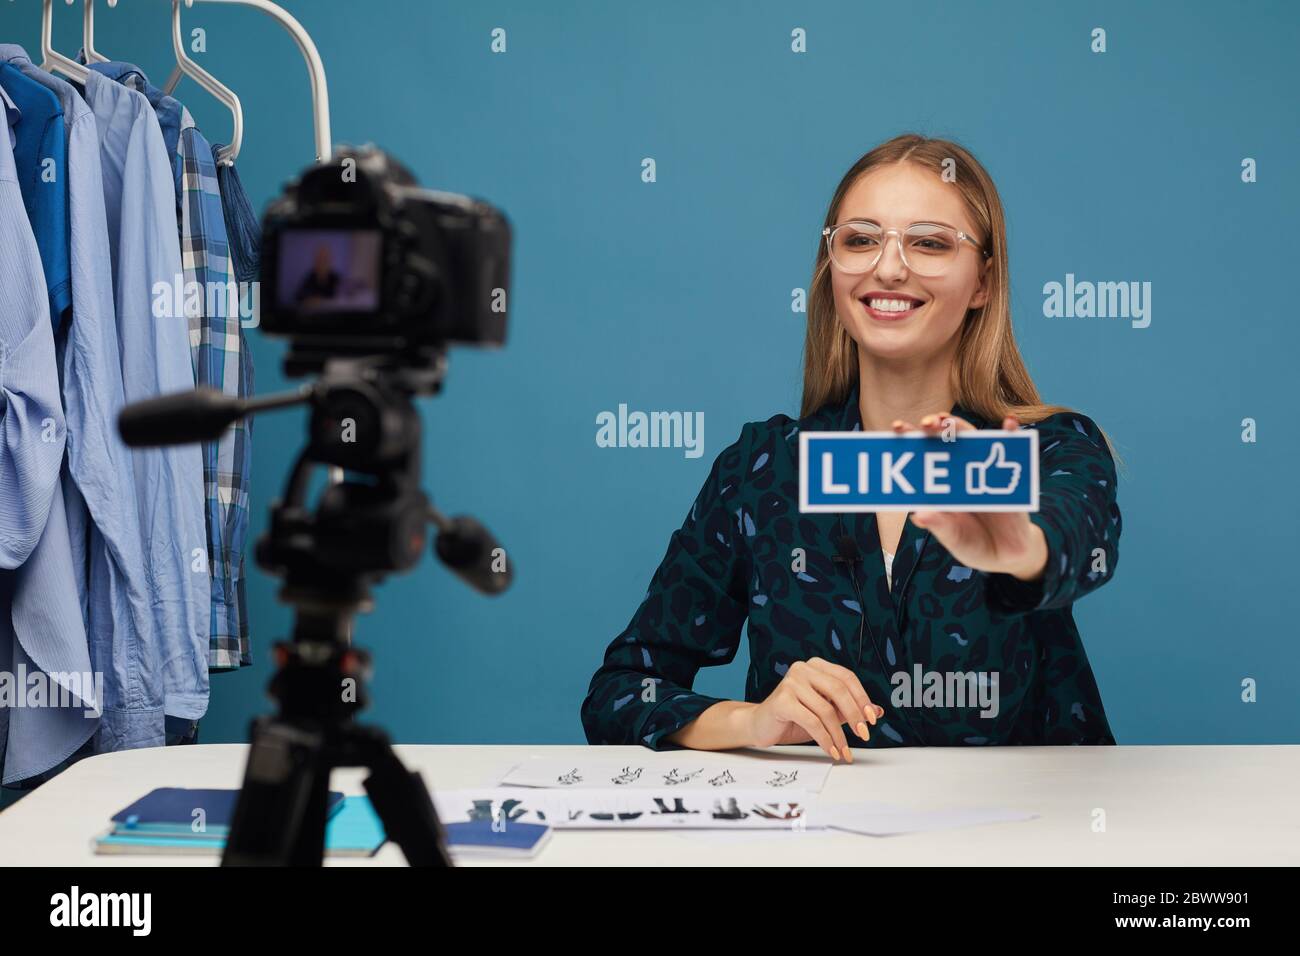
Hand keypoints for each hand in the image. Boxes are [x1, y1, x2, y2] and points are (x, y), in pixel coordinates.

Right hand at [744, 657, 884, 761]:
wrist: (760, 725)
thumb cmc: (794, 717)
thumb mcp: (825, 712)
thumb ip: (848, 709)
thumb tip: (878, 711)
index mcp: (816, 666)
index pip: (846, 678)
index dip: (862, 698)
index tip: (872, 719)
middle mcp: (803, 669)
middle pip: (838, 690)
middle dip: (855, 715)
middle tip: (864, 735)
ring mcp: (791, 682)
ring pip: (826, 710)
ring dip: (839, 735)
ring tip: (844, 751)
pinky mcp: (782, 700)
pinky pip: (812, 721)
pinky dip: (825, 739)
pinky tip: (831, 750)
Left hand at [893, 412, 1047, 581]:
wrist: (1005, 555)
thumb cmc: (973, 543)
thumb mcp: (955, 538)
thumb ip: (940, 526)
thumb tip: (919, 516)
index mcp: (939, 484)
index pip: (921, 455)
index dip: (910, 438)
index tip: (897, 427)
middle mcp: (958, 471)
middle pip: (944, 441)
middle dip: (933, 428)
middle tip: (925, 423)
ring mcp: (983, 471)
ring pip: (972, 441)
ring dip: (961, 427)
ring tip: (948, 421)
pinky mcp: (1008, 476)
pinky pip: (1012, 451)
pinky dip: (1012, 436)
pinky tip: (1009, 423)